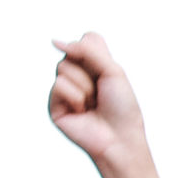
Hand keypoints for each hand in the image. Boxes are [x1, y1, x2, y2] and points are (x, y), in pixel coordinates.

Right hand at [47, 33, 152, 172]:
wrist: (120, 138)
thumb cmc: (122, 107)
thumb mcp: (112, 70)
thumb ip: (86, 50)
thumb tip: (54, 41)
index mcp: (93, 65)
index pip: (87, 39)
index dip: (98, 53)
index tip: (108, 72)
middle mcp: (76, 74)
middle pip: (72, 52)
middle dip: (92, 72)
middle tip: (101, 92)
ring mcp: (63, 89)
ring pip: (63, 67)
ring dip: (85, 87)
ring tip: (93, 104)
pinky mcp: (54, 104)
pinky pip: (59, 85)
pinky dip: (76, 98)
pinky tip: (82, 112)